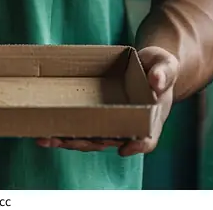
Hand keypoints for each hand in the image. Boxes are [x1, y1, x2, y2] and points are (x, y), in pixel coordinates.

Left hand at [36, 46, 178, 156]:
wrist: (149, 65)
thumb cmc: (160, 67)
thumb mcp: (166, 65)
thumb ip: (163, 72)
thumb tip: (156, 80)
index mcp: (151, 119)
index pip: (146, 139)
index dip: (136, 145)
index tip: (124, 147)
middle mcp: (129, 127)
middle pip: (109, 141)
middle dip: (85, 142)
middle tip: (64, 139)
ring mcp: (112, 122)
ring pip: (91, 138)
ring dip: (69, 141)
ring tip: (46, 138)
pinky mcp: (98, 114)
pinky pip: (82, 126)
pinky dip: (64, 130)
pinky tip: (45, 131)